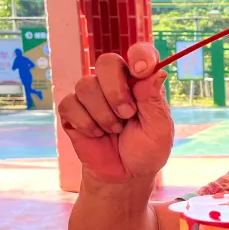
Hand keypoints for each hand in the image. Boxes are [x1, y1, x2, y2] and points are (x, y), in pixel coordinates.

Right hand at [57, 42, 173, 183]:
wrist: (124, 176)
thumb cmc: (146, 151)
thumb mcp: (159, 130)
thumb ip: (154, 101)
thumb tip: (155, 72)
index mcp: (140, 82)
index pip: (139, 54)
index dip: (139, 56)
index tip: (141, 70)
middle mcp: (115, 83)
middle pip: (106, 62)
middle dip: (116, 91)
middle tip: (127, 114)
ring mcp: (92, 95)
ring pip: (86, 85)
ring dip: (103, 114)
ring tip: (115, 130)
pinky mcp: (72, 109)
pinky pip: (69, 104)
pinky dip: (86, 124)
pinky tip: (97, 134)